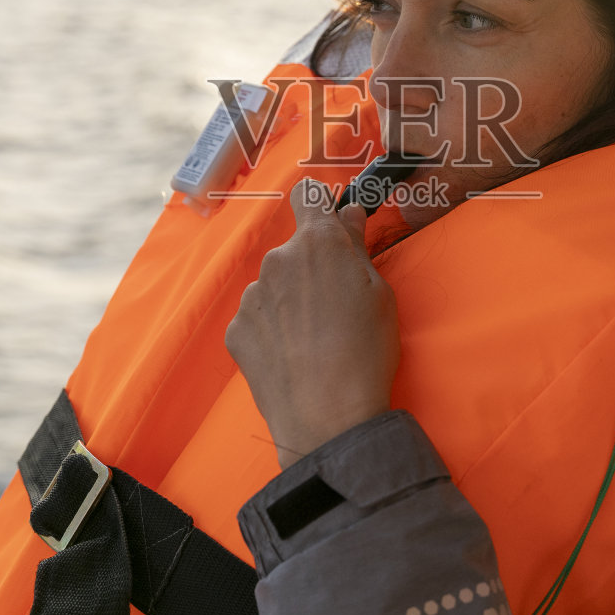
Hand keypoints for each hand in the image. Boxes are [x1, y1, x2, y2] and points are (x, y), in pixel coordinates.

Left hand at [225, 177, 399, 467]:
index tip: (330, 226)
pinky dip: (271, 331)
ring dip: (289, 300)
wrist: (328, 419)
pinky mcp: (235, 330)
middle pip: (293, 250)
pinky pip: (256, 318)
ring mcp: (251, 295)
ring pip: (273, 285)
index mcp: (318, 243)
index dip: (319, 206)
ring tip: (313, 340)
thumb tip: (347, 214)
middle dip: (310, 267)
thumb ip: (357, 247)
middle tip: (334, 306)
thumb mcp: (379, 293)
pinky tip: (292, 358)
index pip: (308, 195)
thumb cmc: (366, 352)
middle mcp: (277, 260)